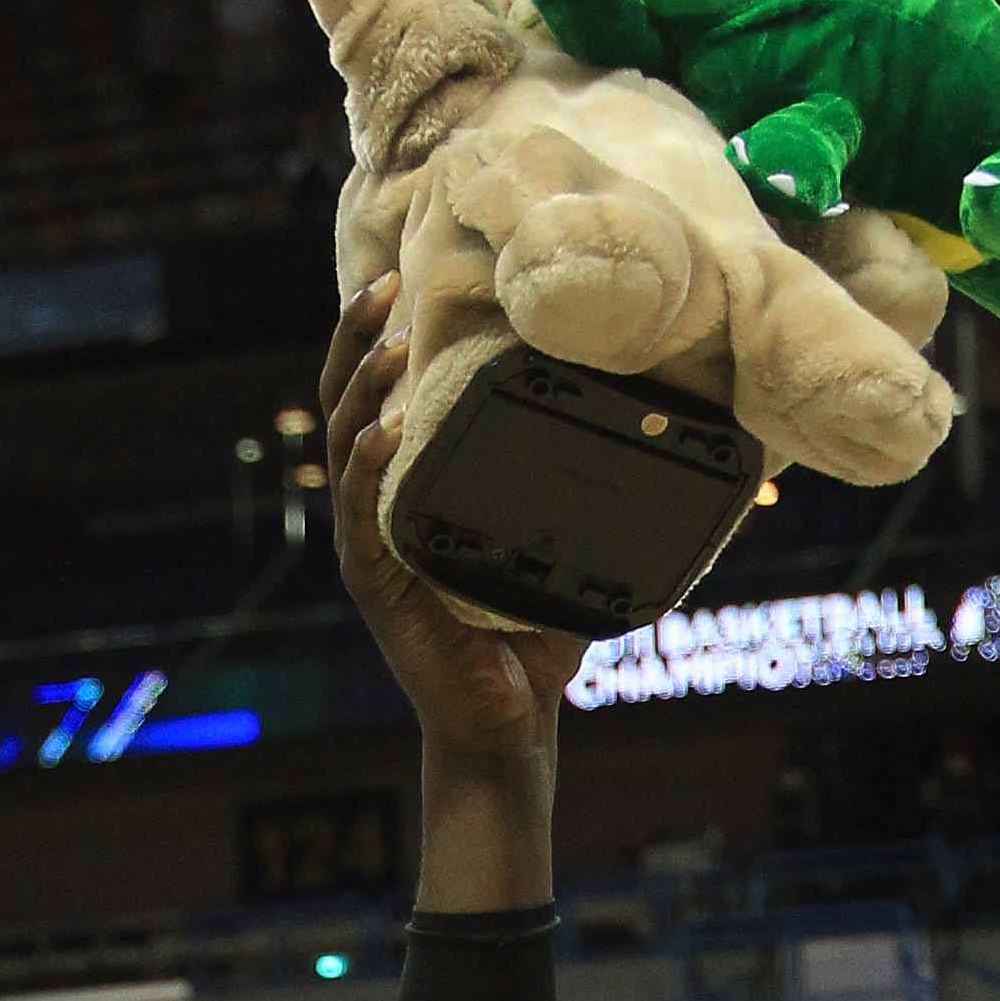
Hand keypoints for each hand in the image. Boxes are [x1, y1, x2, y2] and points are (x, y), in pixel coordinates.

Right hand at [323, 279, 582, 779]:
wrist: (513, 726)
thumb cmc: (535, 637)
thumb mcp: (559, 545)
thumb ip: (581, 492)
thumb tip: (654, 437)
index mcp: (411, 486)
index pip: (383, 393)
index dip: (385, 334)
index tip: (410, 274)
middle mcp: (377, 504)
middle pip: (348, 400)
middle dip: (360, 336)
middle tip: (391, 280)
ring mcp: (369, 542)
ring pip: (345, 441)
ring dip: (362, 385)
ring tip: (389, 337)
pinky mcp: (375, 581)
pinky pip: (361, 510)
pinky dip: (370, 464)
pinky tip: (389, 428)